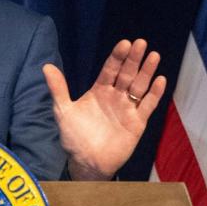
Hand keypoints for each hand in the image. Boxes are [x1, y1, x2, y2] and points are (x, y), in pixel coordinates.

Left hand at [42, 39, 165, 180]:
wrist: (86, 162)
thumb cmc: (74, 137)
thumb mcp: (63, 111)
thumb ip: (58, 89)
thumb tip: (46, 66)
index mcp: (99, 91)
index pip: (110, 69)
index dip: (117, 57)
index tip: (125, 43)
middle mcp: (115, 97)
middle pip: (127, 74)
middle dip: (134, 59)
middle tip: (141, 43)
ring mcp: (127, 108)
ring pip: (139, 86)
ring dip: (147, 72)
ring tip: (154, 56)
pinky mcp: (137, 122)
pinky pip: (147, 106)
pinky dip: (154, 94)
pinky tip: (160, 80)